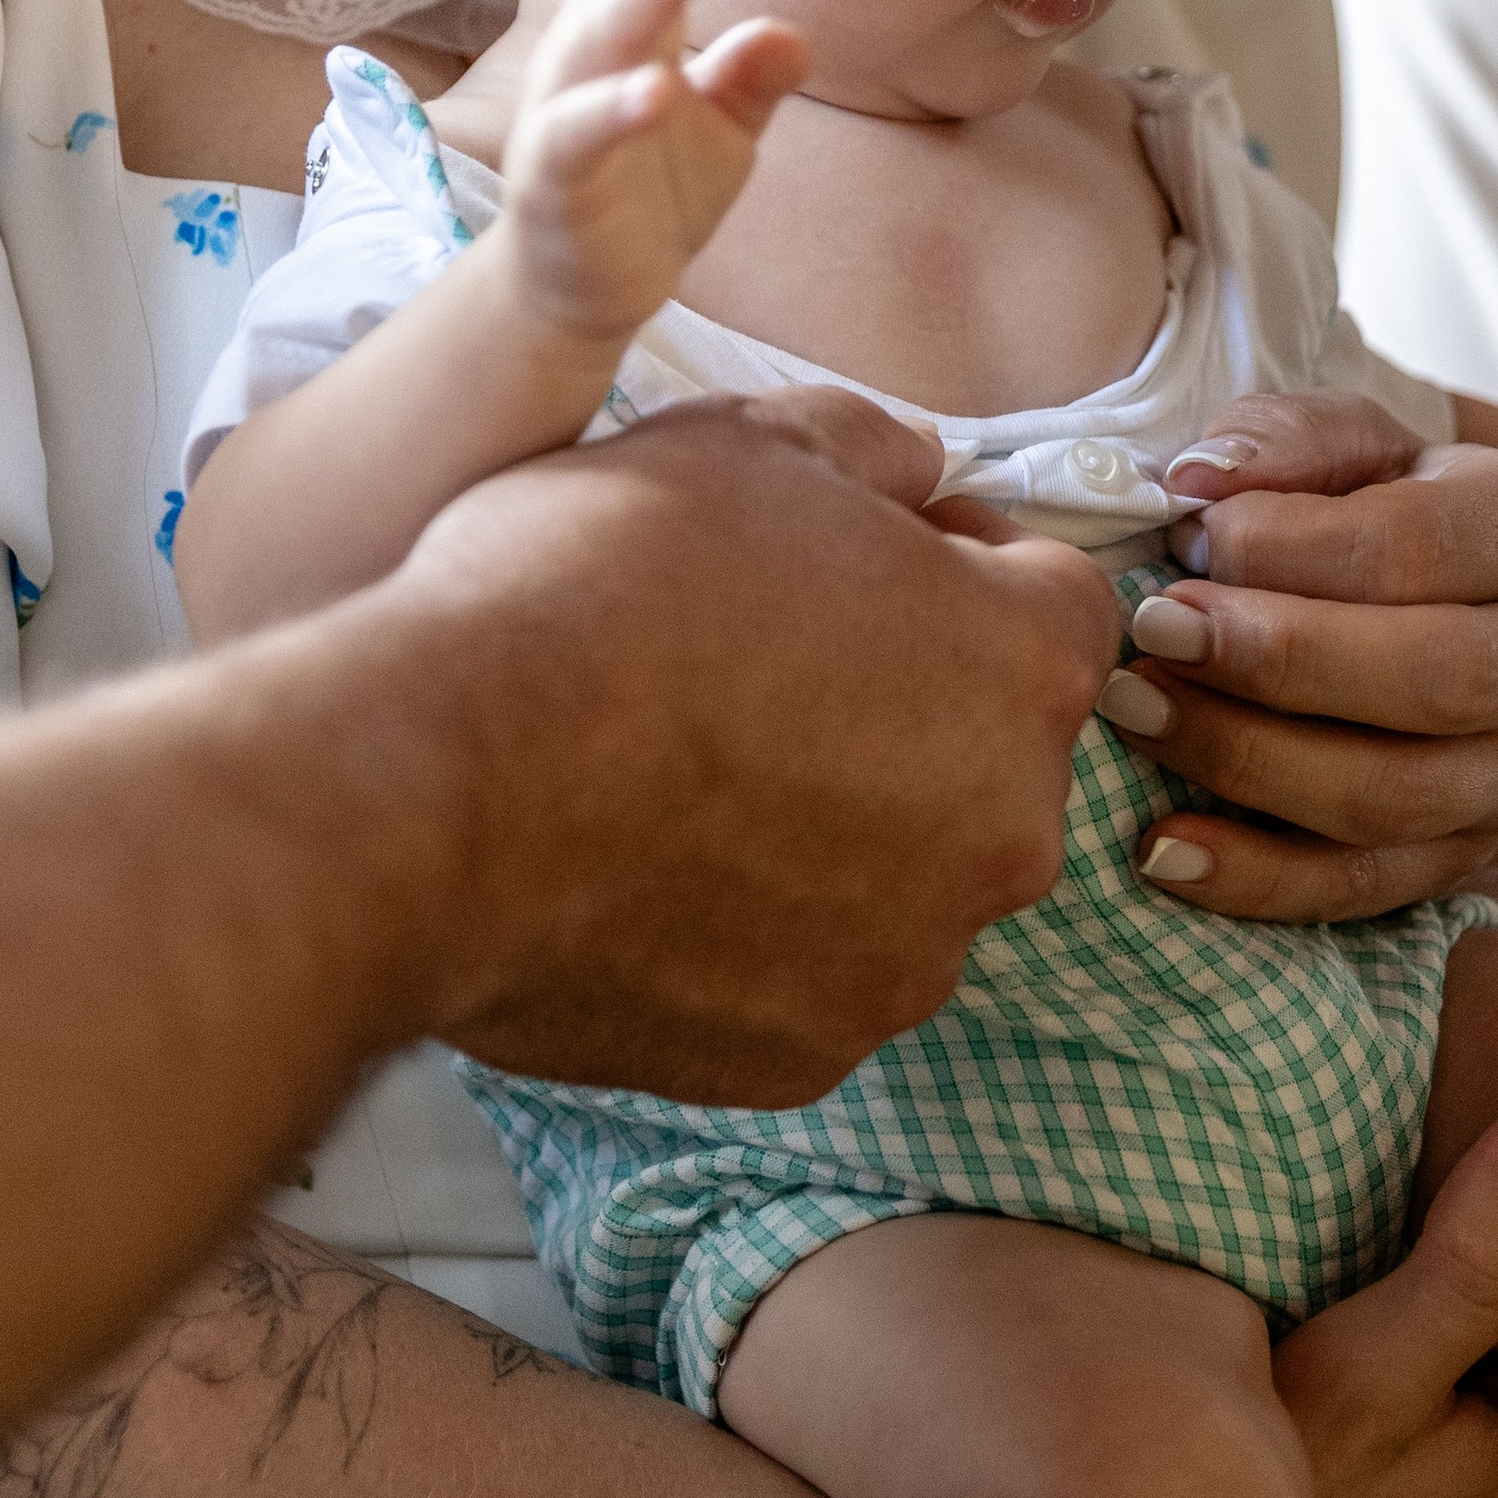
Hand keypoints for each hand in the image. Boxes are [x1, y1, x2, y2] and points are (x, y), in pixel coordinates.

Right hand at [390, 388, 1122, 1104]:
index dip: (967, 565)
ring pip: (902, 875)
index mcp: (1021, 671)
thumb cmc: (594, 590)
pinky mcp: (804, 1056)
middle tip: (756, 665)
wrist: (437, 786)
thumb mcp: (739, 441)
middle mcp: (1005, 835)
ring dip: (833, 826)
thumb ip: (866, 449)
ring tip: (686, 777)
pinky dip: (754, 932)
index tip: (874, 560)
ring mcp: (908, 962)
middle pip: (987, 753)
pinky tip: (651, 875)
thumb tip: (913, 474)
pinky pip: (808, 974)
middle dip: (904, 704)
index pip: (1060, 604)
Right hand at [498, 0, 805, 345]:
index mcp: (632, 34)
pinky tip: (659, 86)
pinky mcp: (555, 180)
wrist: (586, 291)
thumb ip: (755, 76)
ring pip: (599, 34)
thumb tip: (793, 29)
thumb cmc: (653, 192)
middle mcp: (589, 58)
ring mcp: (564, 113)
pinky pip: (577, 136)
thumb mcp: (725, 131)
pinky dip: (614, 108)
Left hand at [1097, 395, 1497, 921]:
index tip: (1185, 538)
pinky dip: (1253, 880)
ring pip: (1392, 795)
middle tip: (1152, 629)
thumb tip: (1199, 482)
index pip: (1419, 547)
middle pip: (1431, 679)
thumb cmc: (1371, 504)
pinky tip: (1160, 846)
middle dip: (1276, 659)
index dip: (1290, 548)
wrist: (1436, 599)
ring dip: (1247, 759)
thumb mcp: (1344, 442)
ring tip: (1134, 710)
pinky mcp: (1462, 859)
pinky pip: (1359, 889)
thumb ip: (1282, 440)